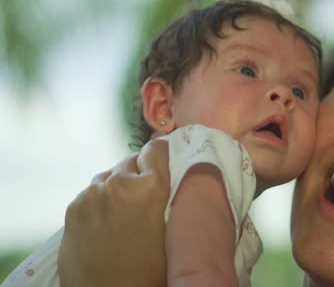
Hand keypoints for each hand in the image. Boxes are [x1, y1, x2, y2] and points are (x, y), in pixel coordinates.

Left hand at [58, 140, 169, 286]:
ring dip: (118, 186)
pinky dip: (100, 201)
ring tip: (124, 213)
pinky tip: (107, 222)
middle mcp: (119, 183)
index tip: (163, 161)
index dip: (161, 154)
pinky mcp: (74, 207)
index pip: (156, 149)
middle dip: (139, 174)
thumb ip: (171, 197)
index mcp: (150, 188)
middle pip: (131, 160)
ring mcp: (92, 194)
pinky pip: (92, 192)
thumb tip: (173, 174)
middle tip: (144, 198)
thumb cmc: (149, 271)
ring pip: (110, 176)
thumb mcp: (172, 231)